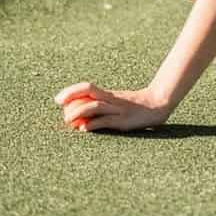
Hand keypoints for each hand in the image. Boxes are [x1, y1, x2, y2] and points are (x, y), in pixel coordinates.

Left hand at [55, 81, 171, 134]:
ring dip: (79, 112)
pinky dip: (94, 124)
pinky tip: (84, 129)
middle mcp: (111, 99)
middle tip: (58, 103)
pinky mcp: (124, 121)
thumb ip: (102, 106)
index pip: (87, 87)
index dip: (71, 91)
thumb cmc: (134, 106)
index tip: (58, 99)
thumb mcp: (116, 104)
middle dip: (72, 94)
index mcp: (108, 94)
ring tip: (67, 120)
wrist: (157, 105)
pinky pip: (106, 121)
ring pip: (96, 105)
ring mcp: (118, 109)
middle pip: (89, 91)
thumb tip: (81, 118)